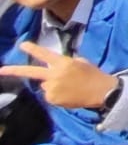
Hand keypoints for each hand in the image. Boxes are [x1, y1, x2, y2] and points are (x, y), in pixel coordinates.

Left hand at [0, 43, 118, 109]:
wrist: (101, 91)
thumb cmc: (93, 74)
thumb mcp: (81, 63)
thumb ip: (65, 63)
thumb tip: (54, 68)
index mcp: (63, 63)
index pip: (45, 54)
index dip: (33, 49)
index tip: (22, 45)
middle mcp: (55, 75)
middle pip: (31, 72)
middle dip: (14, 70)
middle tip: (1, 70)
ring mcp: (52, 88)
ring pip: (45, 85)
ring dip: (53, 85)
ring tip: (69, 87)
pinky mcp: (53, 99)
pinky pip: (50, 95)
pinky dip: (56, 95)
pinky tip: (68, 94)